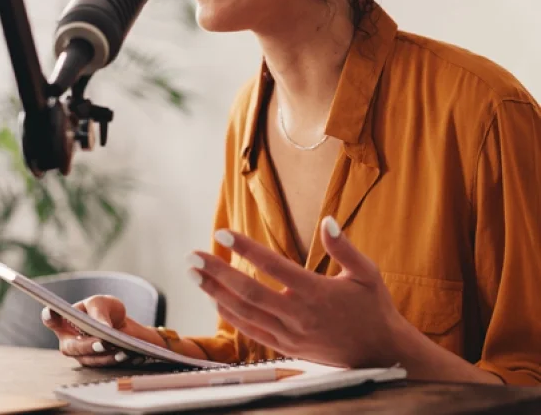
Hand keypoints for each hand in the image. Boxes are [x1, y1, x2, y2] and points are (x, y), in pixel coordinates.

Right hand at [41, 295, 164, 366]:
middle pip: (71, 346)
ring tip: (121, 349)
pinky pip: (102, 365)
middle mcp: (68, 340)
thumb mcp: (102, 303)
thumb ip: (99, 312)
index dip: (49, 317)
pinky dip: (115, 360)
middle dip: (87, 345)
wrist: (122, 325)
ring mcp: (80, 355)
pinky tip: (127, 354)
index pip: (51, 319)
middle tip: (102, 342)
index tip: (52, 312)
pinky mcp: (94, 364)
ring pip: (88, 359)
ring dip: (105, 355)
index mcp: (65, 320)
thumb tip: (103, 327)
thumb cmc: (106, 310)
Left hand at [188, 216, 407, 368]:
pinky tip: (214, 299)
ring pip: (244, 313)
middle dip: (217, 272)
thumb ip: (344, 247)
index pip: (273, 266)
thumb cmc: (373, 308)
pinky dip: (229, 315)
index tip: (223, 232)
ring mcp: (289, 335)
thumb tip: (328, 220)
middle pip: (248, 291)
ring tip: (194, 274)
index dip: (245, 248)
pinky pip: (251, 331)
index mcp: (316, 292)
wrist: (382, 354)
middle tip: (192, 256)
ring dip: (215, 292)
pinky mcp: (286, 348)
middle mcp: (298, 315)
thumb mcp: (367, 273)